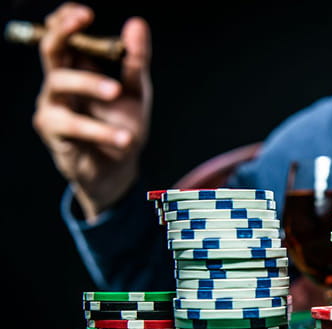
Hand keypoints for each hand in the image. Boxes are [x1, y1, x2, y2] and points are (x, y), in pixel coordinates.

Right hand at [32, 2, 151, 221]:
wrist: (120, 167)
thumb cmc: (122, 123)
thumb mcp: (136, 90)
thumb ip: (136, 59)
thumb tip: (137, 23)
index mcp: (78, 67)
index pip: (63, 34)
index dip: (67, 18)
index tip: (85, 12)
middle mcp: (60, 81)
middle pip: (51, 48)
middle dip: (64, 30)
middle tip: (86, 20)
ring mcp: (53, 104)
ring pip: (60, 81)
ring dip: (90, 83)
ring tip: (117, 92)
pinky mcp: (53, 131)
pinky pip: (73, 124)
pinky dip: (101, 130)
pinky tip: (125, 138)